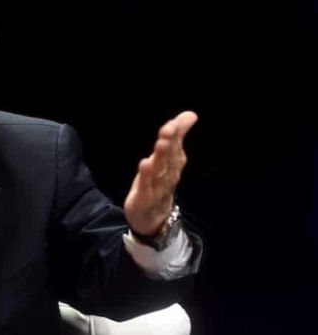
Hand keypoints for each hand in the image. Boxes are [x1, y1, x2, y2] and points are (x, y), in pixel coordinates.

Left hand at [124, 111, 197, 237]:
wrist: (152, 219)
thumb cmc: (158, 184)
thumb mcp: (166, 160)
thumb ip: (175, 138)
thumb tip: (189, 115)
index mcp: (173, 165)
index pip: (177, 145)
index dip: (180, 131)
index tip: (187, 117)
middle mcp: (168, 175)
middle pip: (169, 156)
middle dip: (170, 141)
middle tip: (170, 127)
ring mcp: (157, 187)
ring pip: (159, 170)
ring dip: (160, 156)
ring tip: (160, 143)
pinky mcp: (144, 197)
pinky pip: (145, 185)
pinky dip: (145, 175)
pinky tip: (144, 163)